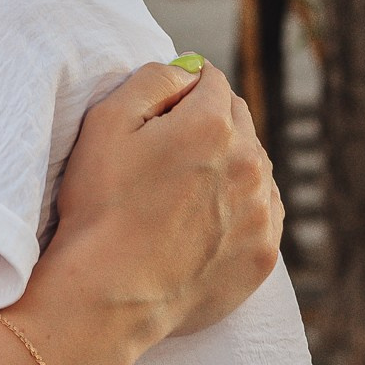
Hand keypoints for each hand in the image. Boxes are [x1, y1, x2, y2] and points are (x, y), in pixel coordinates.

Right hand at [21, 62, 281, 364]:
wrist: (108, 294)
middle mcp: (249, 163)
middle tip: (167, 152)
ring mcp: (262, 212)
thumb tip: (188, 71)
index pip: (212, 80)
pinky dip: (241, 207)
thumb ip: (154, 79)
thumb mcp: (107, 120)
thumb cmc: (101, 204)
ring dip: (228, 165)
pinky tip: (205, 221)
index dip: (182, 90)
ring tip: (182, 192)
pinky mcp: (264, 254)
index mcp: (212, 124)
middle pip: (238, 119)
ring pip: (254, 165)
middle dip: (209, 123)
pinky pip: (263, 211)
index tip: (161, 112)